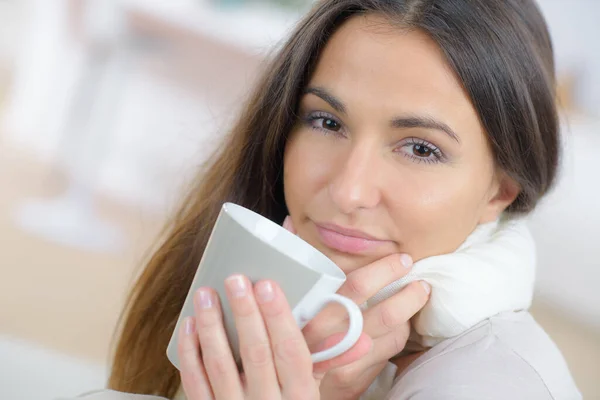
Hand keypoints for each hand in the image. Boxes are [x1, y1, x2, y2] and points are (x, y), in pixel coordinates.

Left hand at [177, 275, 370, 399]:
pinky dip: (189, 354)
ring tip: (206, 294)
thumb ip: (330, 363)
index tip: (268, 285)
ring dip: (212, 327)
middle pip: (256, 353)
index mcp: (300, 396)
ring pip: (221, 366)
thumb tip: (361, 336)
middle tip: (235, 280)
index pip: (291, 351)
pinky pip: (196, 384)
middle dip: (245, 313)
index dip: (278, 317)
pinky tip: (189, 326)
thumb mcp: (314, 394)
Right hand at [283, 216, 430, 399]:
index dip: (383, 273)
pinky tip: (401, 323)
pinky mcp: (352, 380)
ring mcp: (341, 362)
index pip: (354, 289)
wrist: (280, 382)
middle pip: (380, 315)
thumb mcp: (281, 295)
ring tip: (418, 294)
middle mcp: (327, 339)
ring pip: (389, 335)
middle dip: (407, 295)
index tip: (401, 259)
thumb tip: (289, 222)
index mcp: (310, 311)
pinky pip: (386, 355)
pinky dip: (399, 336)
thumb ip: (288, 259)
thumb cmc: (283, 329)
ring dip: (408, 313)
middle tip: (421, 280)